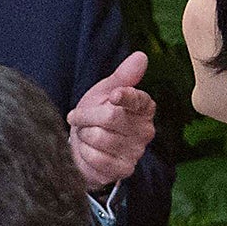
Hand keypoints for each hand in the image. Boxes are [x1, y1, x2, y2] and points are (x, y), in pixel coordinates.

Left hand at [67, 51, 155, 191]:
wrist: (82, 145)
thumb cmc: (95, 114)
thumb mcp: (104, 92)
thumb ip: (122, 76)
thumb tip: (142, 56)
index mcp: (144, 108)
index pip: (139, 99)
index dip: (125, 96)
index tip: (114, 95)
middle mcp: (145, 130)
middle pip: (110, 116)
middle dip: (87, 115)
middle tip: (81, 118)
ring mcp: (136, 152)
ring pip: (100, 137)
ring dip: (84, 134)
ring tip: (87, 135)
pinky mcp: (124, 169)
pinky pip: (96, 157)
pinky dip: (84, 152)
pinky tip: (88, 150)